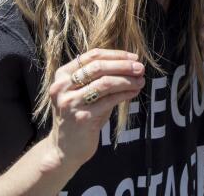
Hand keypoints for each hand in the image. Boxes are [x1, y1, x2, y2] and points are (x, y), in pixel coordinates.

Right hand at [46, 49, 144, 167]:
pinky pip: (110, 100)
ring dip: (127, 80)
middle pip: (99, 67)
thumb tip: (133, 64)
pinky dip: (125, 94)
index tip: (134, 57)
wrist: (65, 148)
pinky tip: (135, 92)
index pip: (92, 56)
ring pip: (105, 83)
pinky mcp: (81, 117)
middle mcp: (62, 87)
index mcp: (62, 75)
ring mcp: (70, 103)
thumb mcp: (87, 91)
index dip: (116, 55)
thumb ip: (103, 76)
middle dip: (123, 66)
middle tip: (141, 68)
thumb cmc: (82, 114)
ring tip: (141, 81)